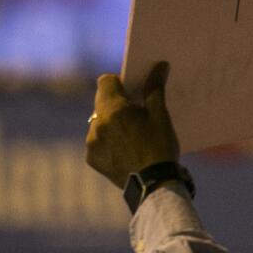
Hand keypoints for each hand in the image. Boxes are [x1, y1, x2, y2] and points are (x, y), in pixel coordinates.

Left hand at [85, 61, 179, 187]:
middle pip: (101, 102)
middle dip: (116, 103)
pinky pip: (96, 141)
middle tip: (135, 114)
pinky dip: (107, 141)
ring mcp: (91, 142)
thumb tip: (159, 66)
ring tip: (131, 136)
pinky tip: (124, 150)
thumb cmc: (160, 147)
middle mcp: (97, 123)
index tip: (132, 91)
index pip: (105, 81)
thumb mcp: (161, 116)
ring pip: (98, 122)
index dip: (119, 82)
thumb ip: (155, 88)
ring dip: (110, 123)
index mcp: (114, 109)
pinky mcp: (91, 158)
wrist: (154, 185)